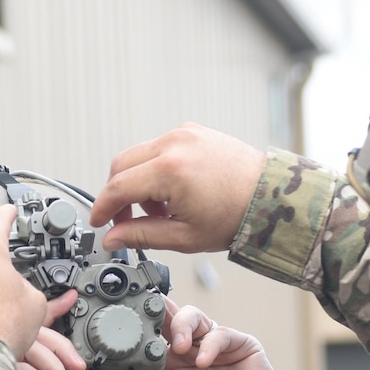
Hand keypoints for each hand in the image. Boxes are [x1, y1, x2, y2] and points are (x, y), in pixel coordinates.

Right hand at [17, 295, 91, 369]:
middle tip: (79, 366)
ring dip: (54, 368)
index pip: (34, 330)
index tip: (72, 298)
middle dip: (61, 347)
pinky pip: (21, 369)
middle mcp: (0, 360)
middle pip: (32, 332)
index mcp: (14, 363)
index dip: (52, 311)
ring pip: (27, 347)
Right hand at [89, 124, 267, 253]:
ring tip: (161, 210)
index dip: (103, 208)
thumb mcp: (183, 236)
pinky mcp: (192, 131)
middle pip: (121, 165)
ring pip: (139, 155)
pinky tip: (173, 192)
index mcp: (170, 170)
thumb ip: (141, 236)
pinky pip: (159, 148)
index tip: (99, 222)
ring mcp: (184, 133)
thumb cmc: (236, 216)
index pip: (118, 186)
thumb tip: (113, 238)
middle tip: (127, 220)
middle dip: (118, 194)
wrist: (271, 198)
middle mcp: (174, 144)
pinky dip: (156, 169)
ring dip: (138, 182)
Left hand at [135, 299, 291, 369]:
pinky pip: (222, 333)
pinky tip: (203, 362)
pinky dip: (210, 344)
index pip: (156, 334)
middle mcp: (194, 350)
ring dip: (183, 326)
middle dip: (161, 315)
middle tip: (152, 320)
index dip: (145, 325)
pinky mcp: (242, 345)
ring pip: (195, 317)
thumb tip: (119, 360)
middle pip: (173, 318)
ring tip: (181, 347)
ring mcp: (217, 346)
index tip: (129, 320)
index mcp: (174, 363)